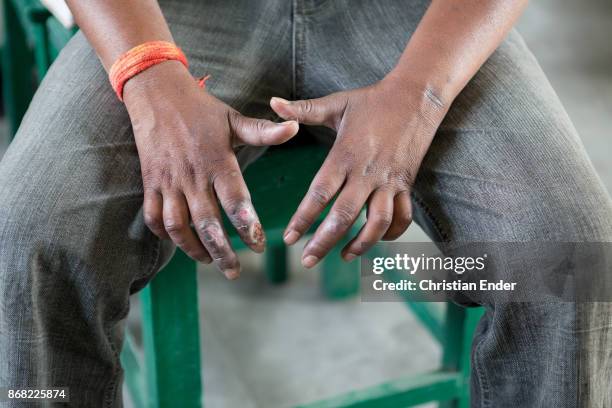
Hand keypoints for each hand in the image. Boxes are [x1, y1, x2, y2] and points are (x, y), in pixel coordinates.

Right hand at [124, 61, 298, 278]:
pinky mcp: (150, 182)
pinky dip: (164, 235)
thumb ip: (264, 131)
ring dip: (193, 249)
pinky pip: (153, 216)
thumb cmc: (201, 109)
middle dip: (222, 252)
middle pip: (207, 224)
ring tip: (210, 263)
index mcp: (217, 161)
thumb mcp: (234, 119)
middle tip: (235, 272)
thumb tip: (296, 129)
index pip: (235, 202)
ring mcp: (168, 181)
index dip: (247, 228)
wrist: (156, 92)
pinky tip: (180, 244)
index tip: (258, 248)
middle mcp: (192, 175)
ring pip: (178, 226)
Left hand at [270, 78, 446, 267]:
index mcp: (345, 155)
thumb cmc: (372, 100)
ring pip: (377, 222)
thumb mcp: (336, 104)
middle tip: (308, 261)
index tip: (289, 239)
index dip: (303, 219)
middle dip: (324, 242)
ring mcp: (390, 181)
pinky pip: (402, 215)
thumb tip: (272, 102)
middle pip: (344, 216)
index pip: (320, 193)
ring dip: (361, 244)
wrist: (417, 96)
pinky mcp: (407, 184)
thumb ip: (302, 110)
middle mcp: (367, 172)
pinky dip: (392, 233)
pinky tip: (377, 240)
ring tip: (343, 257)